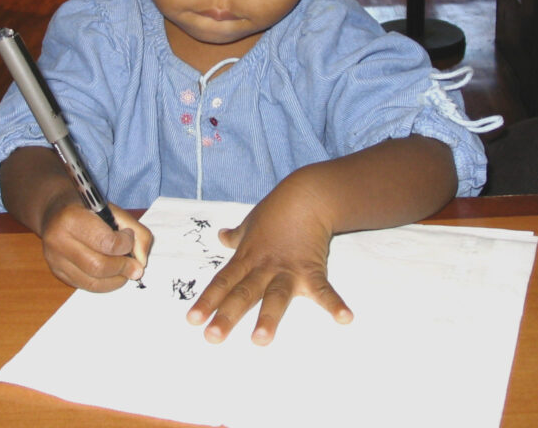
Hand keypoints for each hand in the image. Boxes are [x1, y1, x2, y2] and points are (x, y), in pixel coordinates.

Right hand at [39, 197, 152, 291]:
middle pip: (98, 266)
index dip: (125, 244)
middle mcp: (58, 241)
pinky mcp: (57, 273)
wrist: (54, 211)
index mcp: (71, 218)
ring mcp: (54, 260)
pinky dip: (104, 284)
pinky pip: (85, 286)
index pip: (105, 242)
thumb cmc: (87, 208)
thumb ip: (136, 230)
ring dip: (116, 280)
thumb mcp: (113, 209)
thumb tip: (142, 261)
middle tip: (135, 267)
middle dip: (123, 268)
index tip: (128, 237)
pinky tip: (111, 274)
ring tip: (125, 271)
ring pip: (92, 282)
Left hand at [185, 179, 352, 344]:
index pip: (223, 283)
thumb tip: (221, 236)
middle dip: (228, 316)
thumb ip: (236, 236)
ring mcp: (287, 270)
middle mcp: (264, 268)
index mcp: (247, 259)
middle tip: (213, 337)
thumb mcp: (251, 222)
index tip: (192, 321)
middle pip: (243, 294)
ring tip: (260, 340)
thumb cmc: (277, 210)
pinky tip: (344, 318)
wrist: (306, 196)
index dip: (207, 301)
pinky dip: (334, 303)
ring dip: (268, 318)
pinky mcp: (311, 270)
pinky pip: (323, 290)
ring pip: (275, 296)